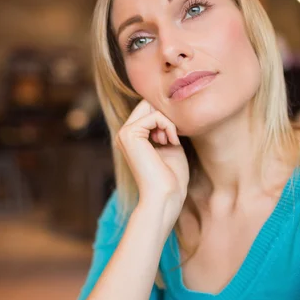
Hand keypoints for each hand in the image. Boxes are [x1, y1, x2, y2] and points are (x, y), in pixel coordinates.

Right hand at [115, 100, 189, 222]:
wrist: (165, 196)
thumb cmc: (172, 177)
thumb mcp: (171, 146)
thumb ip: (167, 127)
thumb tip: (168, 109)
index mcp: (133, 138)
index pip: (149, 109)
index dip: (166, 116)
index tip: (175, 136)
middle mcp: (125, 134)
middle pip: (147, 103)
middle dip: (166, 115)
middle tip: (173, 137)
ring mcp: (124, 133)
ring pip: (150, 106)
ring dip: (168, 121)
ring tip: (171, 141)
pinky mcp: (129, 134)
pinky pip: (154, 115)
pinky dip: (169, 126)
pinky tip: (172, 142)